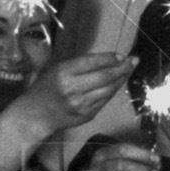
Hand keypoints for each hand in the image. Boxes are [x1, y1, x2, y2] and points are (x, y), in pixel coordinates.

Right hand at [11, 52, 137, 135]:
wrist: (36, 114)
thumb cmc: (46, 87)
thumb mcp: (56, 68)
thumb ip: (79, 63)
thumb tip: (108, 58)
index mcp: (63, 73)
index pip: (92, 62)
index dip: (110, 58)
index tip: (122, 55)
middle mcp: (73, 89)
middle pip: (105, 76)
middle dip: (123, 68)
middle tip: (133, 60)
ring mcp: (81, 104)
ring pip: (109, 90)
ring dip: (121, 79)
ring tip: (128, 70)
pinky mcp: (86, 115)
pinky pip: (105, 101)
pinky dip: (113, 91)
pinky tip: (117, 83)